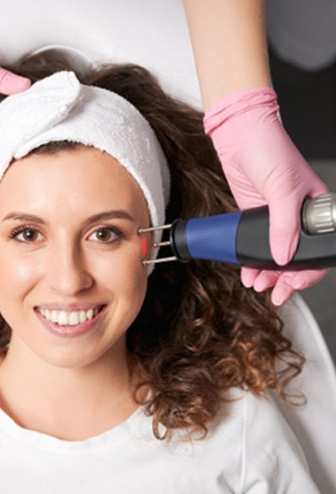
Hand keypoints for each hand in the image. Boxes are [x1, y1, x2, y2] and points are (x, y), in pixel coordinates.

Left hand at [204, 87, 327, 304]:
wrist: (239, 137)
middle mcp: (298, 217)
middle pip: (296, 258)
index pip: (318, 250)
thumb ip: (283, 225)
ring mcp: (276, 219)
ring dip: (267, 274)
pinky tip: (248, 272)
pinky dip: (253, 262)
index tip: (293, 285)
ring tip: (257, 284)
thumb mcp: (282, 189)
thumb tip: (283, 256)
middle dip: (285, 279)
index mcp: (316, 209)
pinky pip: (257, 246)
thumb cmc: (269, 151)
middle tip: (274, 292)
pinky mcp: (256, 217)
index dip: (308, 272)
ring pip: (275, 256)